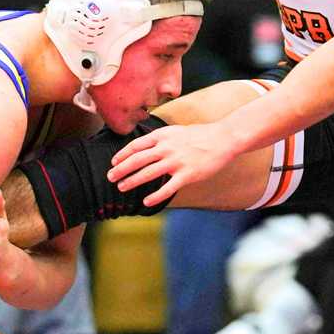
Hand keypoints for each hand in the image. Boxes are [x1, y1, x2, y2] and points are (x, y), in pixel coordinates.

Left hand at [107, 122, 237, 205]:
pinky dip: (155, 196)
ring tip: (121, 187)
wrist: (223, 139)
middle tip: (110, 177)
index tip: (114, 162)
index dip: (123, 154)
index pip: (136, 145)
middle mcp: (166, 148)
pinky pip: (167, 188)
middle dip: (121, 169)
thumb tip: (144, 146)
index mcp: (163, 136)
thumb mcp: (176, 131)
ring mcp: (176, 161)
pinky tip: (146, 202)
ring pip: (148, 173)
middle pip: (137, 159)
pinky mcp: (187, 175)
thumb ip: (160, 138)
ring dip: (132, 181)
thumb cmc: (200, 135)